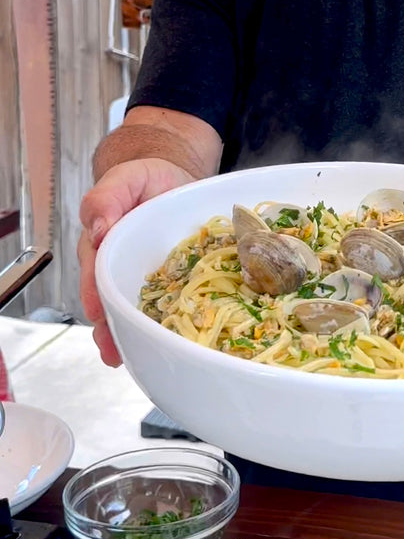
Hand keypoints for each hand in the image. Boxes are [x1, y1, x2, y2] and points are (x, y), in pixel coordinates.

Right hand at [78, 158, 196, 366]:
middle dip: (108, 328)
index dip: (95, 293)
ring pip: (132, 311)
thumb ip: (107, 198)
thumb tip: (97, 229)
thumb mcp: (126, 178)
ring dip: (129, 336)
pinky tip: (166, 346)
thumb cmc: (145, 179)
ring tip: (131, 360)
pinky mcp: (170, 283)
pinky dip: (162, 327)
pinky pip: (164, 307)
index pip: (94, 272)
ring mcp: (143, 278)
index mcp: (103, 244)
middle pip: (108, 302)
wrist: (174, 179)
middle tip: (112, 352)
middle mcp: (118, 267)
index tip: (97, 312)